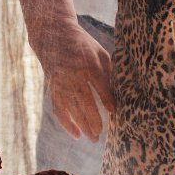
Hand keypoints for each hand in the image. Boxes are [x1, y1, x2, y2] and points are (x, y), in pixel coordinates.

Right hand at [33, 19, 113, 140]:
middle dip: (93, 119)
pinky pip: (59, 109)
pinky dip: (66, 123)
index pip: (98, 83)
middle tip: (101, 135)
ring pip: (71, 108)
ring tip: (92, 138)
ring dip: (81, 125)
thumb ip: (109, 71)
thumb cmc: (83, 46)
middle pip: (83, 100)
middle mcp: (73, 73)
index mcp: (88, 62)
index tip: (113, 112)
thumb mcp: (99, 52)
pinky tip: (76, 134)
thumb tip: (121, 93)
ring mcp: (61, 82)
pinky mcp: (53, 87)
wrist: (54, 36)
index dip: (106, 98)